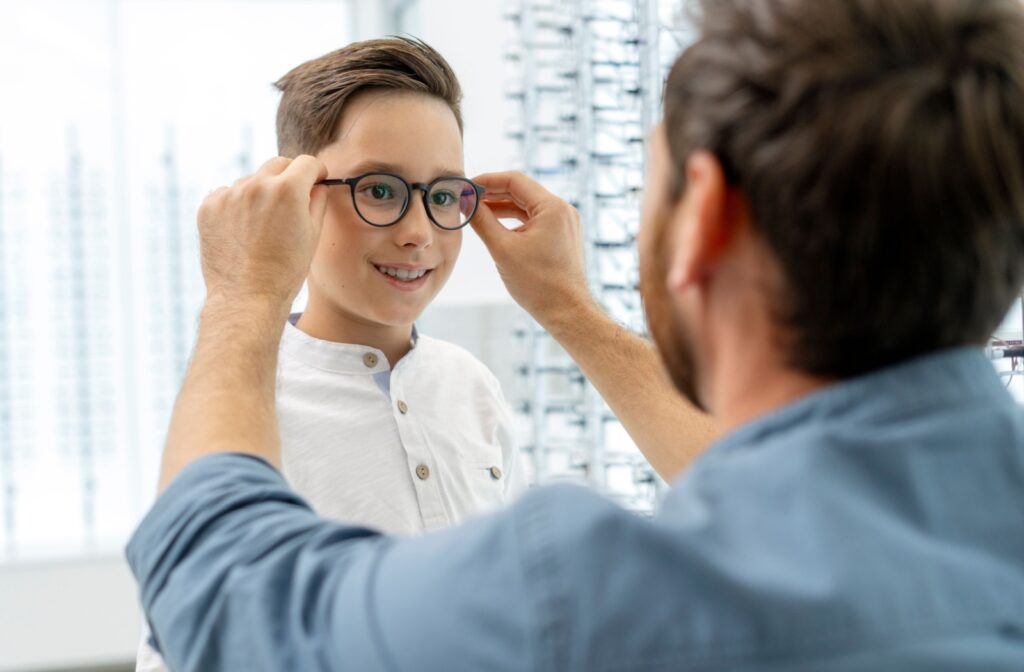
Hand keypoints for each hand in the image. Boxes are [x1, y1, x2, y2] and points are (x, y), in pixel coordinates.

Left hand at [197, 155, 328, 311]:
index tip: (317, 180)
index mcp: (288, 189)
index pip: (307, 162)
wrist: (247, 297)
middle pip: (278, 164)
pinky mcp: (208, 207)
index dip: (317, 172)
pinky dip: (237, 205)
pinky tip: (243, 230)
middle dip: (290, 177)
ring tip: (264, 225)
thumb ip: (317, 202)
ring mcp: (228, 195)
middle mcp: (256, 185)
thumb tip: (317, 186)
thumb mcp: (313, 235)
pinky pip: (227, 194)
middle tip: (292, 200)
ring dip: (260, 193)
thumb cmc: (286, 271)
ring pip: (251, 181)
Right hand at [470, 171, 593, 324]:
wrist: (566, 312)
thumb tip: (465, 201)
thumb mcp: (502, 249)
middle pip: (521, 191)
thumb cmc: (538, 284)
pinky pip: (535, 220)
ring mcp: (564, 223)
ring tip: (477, 212)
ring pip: (527, 206)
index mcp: (552, 208)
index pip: (514, 180)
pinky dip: (515, 221)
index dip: (487, 181)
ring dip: (502, 208)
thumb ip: (482, 220)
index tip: (466, 186)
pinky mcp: (562, 236)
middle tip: (467, 199)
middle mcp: (562, 210)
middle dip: (492, 194)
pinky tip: (496, 227)